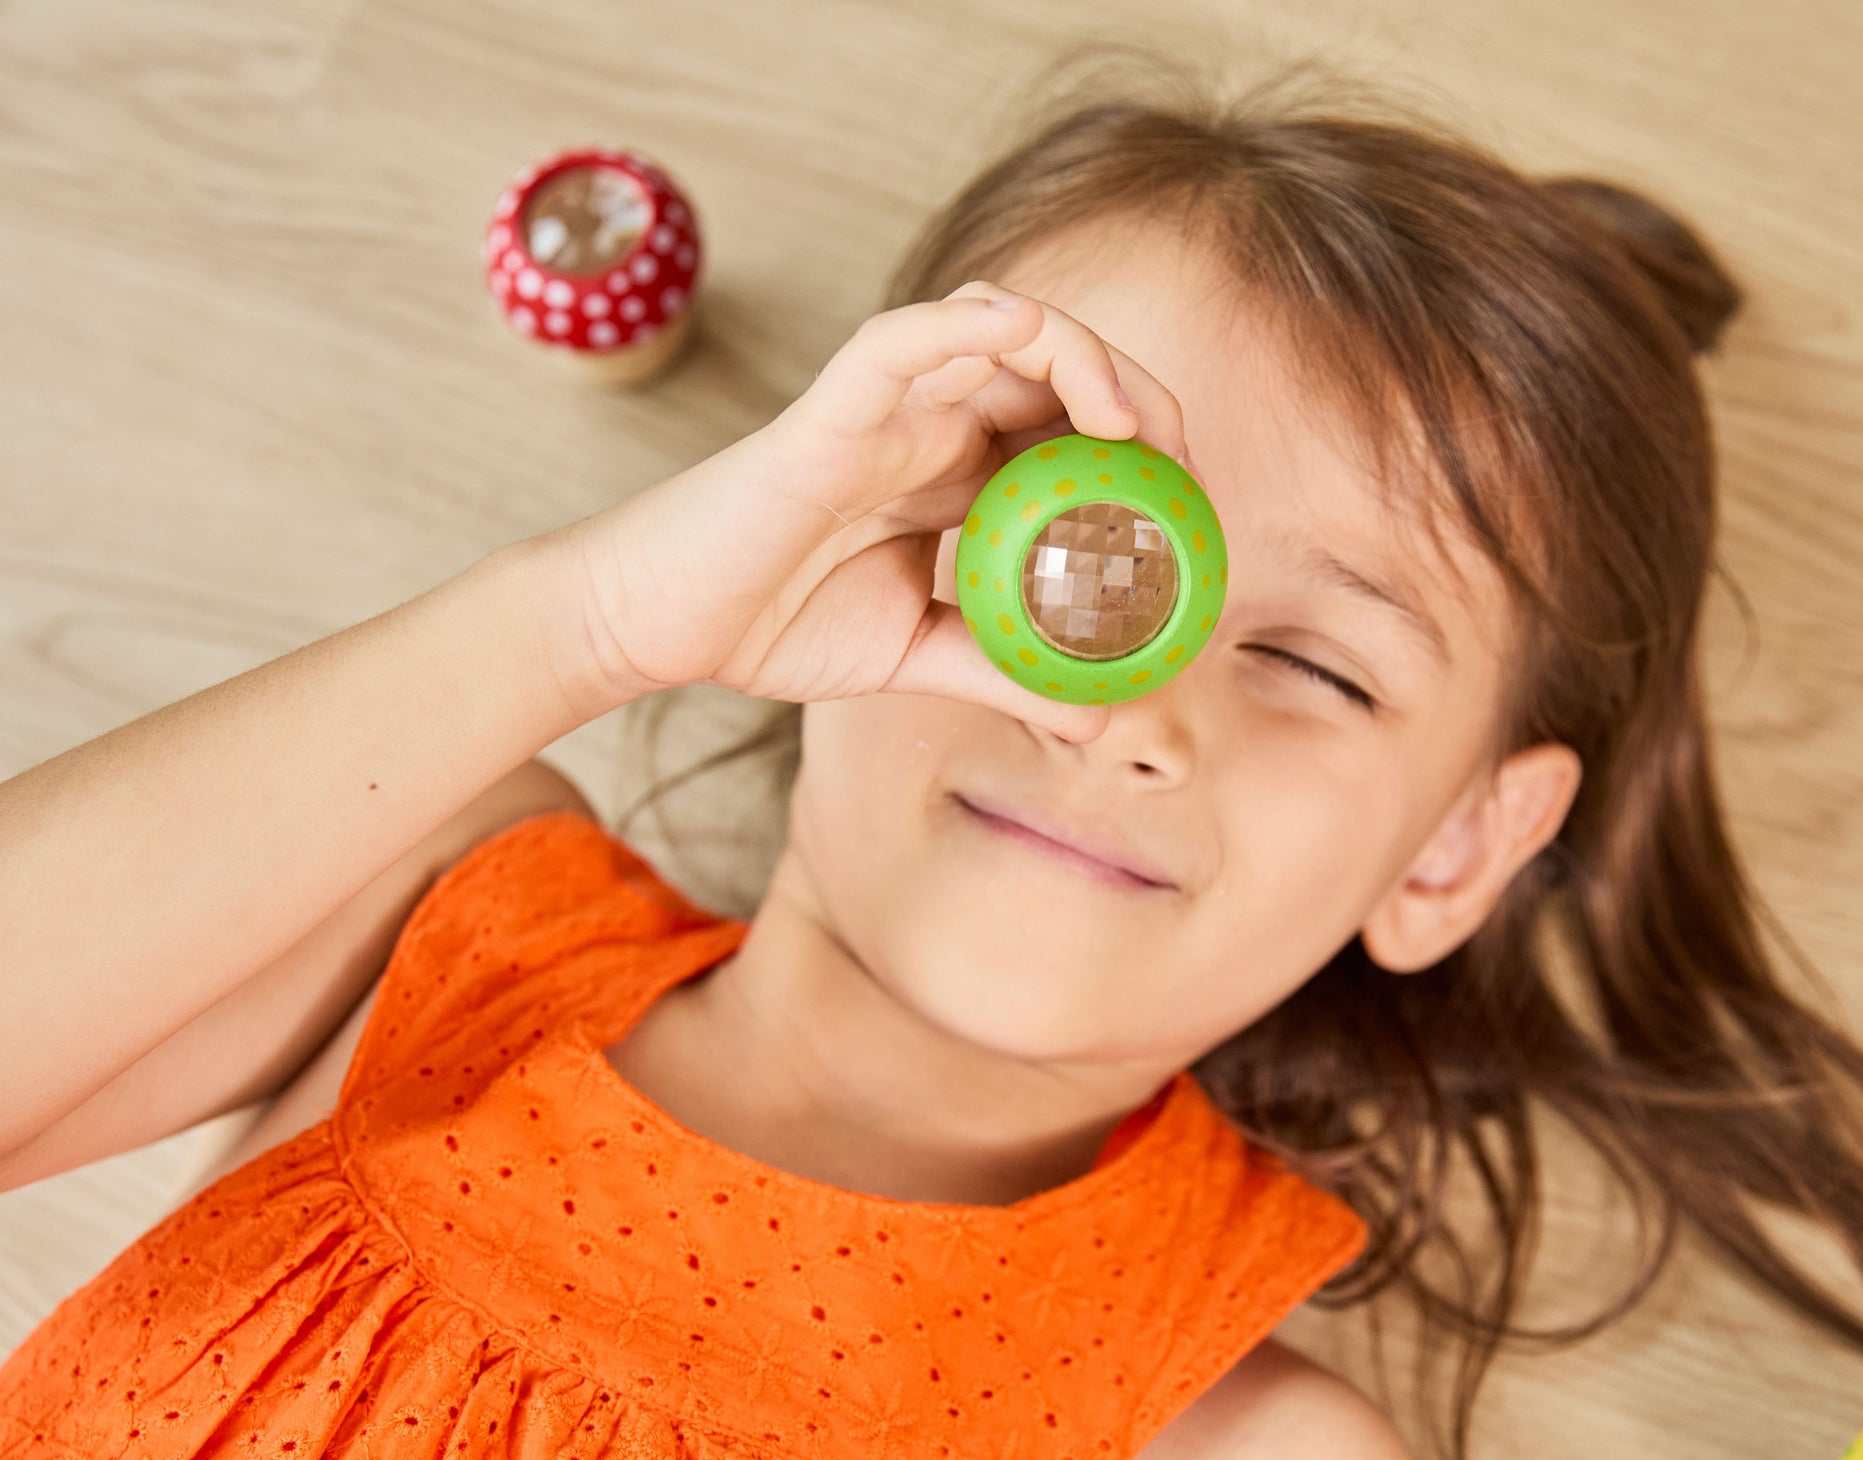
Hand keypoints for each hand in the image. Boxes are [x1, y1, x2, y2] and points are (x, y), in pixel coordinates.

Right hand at [555, 281, 1192, 739]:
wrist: (657, 628)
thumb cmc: (773, 626)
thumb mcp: (919, 657)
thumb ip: (1008, 675)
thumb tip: (1106, 721)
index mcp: (953, 475)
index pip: (1067, 433)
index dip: (1143, 454)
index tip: (1188, 512)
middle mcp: (928, 424)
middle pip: (1056, 369)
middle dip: (1136, 396)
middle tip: (1182, 463)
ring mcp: (882, 407)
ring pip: (1000, 329)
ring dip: (1082, 354)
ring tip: (1130, 421)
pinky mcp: (829, 407)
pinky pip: (906, 339)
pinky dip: (970, 319)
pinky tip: (1033, 334)